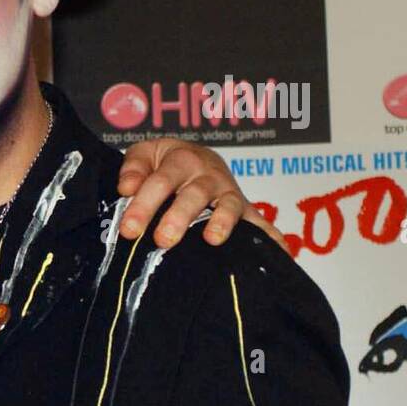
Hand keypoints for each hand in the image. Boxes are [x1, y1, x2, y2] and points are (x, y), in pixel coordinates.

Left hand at [116, 137, 287, 252]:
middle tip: (163, 240)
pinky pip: (260, 222)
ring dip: (222, 222)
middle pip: (194, 195)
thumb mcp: (145, 153)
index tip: (128, 230)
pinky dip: (270, 236)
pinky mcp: (244, 209)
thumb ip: (133, 168)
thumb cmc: (164, 161)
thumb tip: (126, 188)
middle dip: (178, 217)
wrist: (196, 155)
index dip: (143, 205)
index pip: (159, 182)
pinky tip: (280, 251)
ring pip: (228, 206)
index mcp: (181, 160)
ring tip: (213, 239)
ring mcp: (228, 193)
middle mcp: (208, 175)